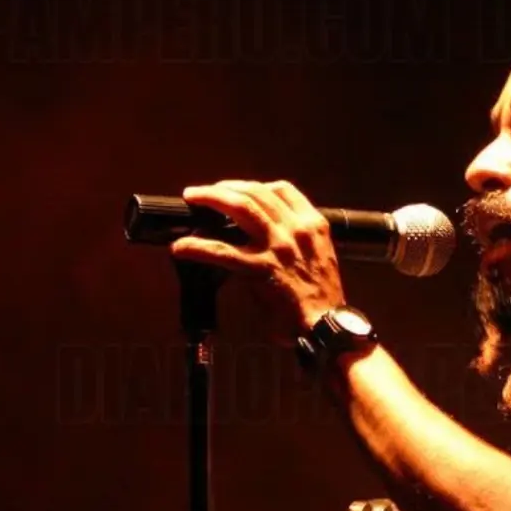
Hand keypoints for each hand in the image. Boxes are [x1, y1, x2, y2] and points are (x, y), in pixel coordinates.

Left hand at [170, 180, 346, 337]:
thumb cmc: (323, 298)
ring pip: (241, 208)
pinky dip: (198, 246)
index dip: (256, 185)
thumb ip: (296, 242)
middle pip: (257, 192)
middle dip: (226, 186)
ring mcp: (278, 247)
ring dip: (212, 198)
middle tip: (205, 191)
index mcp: (313, 225)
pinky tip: (181, 247)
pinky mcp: (260, 269)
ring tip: (192, 198)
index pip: (283, 190)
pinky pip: (223, 251)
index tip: (239, 189)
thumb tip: (262, 238)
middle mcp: (296, 230)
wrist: (328, 325)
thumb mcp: (319, 257)